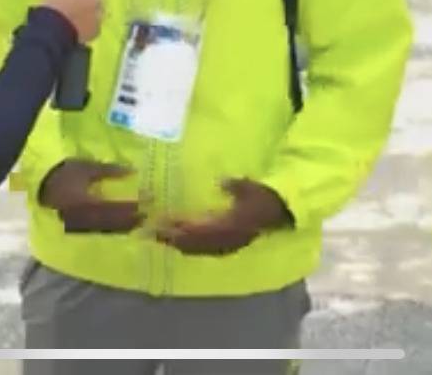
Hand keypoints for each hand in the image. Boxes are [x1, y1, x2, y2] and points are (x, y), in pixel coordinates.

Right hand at [38, 159, 142, 232]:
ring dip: (123, 226)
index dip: (133, 206)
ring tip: (138, 222)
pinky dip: (112, 228)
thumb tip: (132, 172)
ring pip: (107, 228)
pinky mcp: (77, 225)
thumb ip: (109, 171)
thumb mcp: (87, 167)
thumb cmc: (63, 172)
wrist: (40, 182)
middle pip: (114, 222)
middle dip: (131, 219)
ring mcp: (81, 224)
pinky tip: (120, 225)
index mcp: (89, 204)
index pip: (117, 208)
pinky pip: (98, 229)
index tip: (148, 202)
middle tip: (147, 215)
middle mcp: (86, 218)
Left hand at [155, 179, 291, 255]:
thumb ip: (236, 185)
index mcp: (229, 226)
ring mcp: (227, 244)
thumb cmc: (265, 197)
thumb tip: (221, 181)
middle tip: (150, 232)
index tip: (160, 222)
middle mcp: (225, 239)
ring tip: (160, 237)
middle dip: (171, 238)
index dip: (177, 228)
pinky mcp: (228, 244)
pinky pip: (204, 250)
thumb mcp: (252, 187)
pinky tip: (180, 243)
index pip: (197, 230)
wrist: (281, 213)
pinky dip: (189, 247)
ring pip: (197, 249)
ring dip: (178, 244)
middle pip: (192, 243)